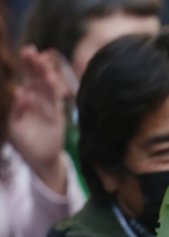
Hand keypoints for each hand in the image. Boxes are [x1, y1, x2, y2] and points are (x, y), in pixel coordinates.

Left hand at [8, 46, 71, 193]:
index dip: (28, 65)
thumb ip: (17, 109)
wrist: (40, 159)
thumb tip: (20, 91)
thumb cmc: (26, 142)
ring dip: (46, 74)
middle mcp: (39, 101)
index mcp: (27, 100)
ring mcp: (49, 108)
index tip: (28, 50)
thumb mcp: (16, 125)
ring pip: (48, 87)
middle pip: (38, 79)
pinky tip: (52, 81)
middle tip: (32, 50)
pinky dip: (55, 91)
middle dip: (36, 65)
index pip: (28, 78)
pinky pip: (57, 102)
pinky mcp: (58, 117)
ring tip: (43, 62)